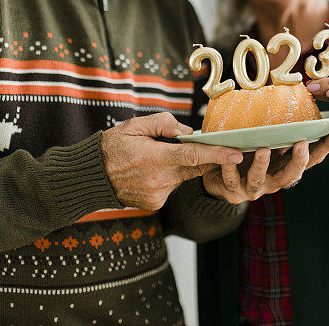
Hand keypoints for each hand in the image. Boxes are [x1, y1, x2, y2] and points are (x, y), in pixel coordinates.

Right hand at [101, 113, 242, 210]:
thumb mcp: (135, 126)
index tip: (236, 154)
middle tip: (214, 148)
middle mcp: (159, 179)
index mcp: (154, 158)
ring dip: (179, 166)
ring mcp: (158, 194)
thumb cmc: (113, 147)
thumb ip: (163, 123)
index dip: (217, 154)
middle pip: (193, 167)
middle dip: (206, 158)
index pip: (192, 155)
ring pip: (182, 177)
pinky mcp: (155, 203)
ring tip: (156, 158)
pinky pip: (171, 187)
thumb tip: (187, 131)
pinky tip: (150, 172)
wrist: (92, 178)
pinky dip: (168, 177)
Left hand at [201, 127, 328, 203]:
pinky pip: (231, 181)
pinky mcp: (233, 191)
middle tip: (301, 145)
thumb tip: (297, 110)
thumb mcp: (266, 143)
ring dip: (262, 165)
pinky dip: (230, 170)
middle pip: (292, 175)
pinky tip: (230, 159)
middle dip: (298, 161)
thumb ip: (281, 135)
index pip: (311, 159)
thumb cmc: (247, 155)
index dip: (326, 147)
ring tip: (263, 149)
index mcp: (285, 167)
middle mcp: (274, 180)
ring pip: (260, 179)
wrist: (220, 177)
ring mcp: (254, 188)